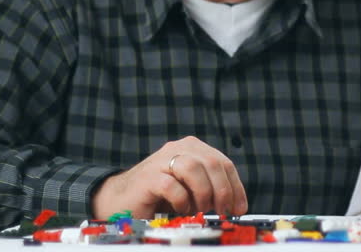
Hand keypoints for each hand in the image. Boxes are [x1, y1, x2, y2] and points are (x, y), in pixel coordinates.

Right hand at [91, 136, 246, 218]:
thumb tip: (235, 205)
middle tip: (223, 211)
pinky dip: (181, 200)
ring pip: (193, 168)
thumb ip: (210, 188)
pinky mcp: (148, 177)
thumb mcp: (191, 189)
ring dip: (203, 193)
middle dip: (223, 191)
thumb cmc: (160, 197)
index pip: (223, 162)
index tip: (239, 208)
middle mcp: (178, 148)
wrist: (121, 200)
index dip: (235, 186)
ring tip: (201, 209)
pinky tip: (181, 209)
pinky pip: (171, 185)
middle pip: (211, 163)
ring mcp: (161, 160)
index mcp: (193, 148)